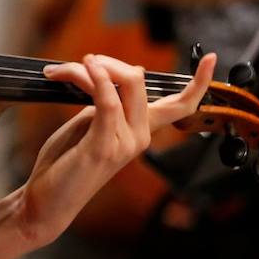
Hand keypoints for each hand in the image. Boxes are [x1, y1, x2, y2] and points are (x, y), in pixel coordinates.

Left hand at [12, 52, 215, 245]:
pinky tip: (83, 69)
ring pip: (122, 85)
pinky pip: (107, 102)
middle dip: (107, 62)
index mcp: (142, 130)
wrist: (47, 199)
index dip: (199, 82)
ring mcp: (125, 143)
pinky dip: (95, 80)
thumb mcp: (92, 123)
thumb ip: (110, 101)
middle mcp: (140, 136)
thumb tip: (130, 70)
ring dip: (89, 69)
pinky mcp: (104, 147)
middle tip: (78, 63)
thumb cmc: (67, 161)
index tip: (211, 58)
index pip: (181, 106)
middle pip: (139, 81)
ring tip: (61, 70)